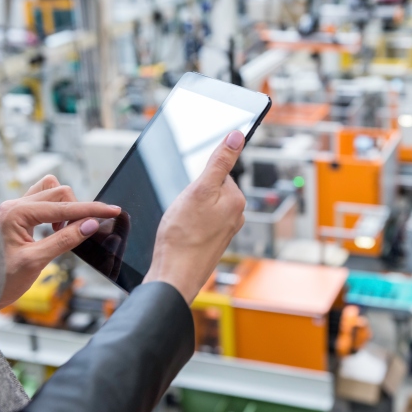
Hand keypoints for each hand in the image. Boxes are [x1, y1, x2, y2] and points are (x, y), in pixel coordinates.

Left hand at [0, 175, 120, 309]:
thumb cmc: (2, 279)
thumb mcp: (36, 262)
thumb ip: (65, 240)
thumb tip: (91, 224)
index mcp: (16, 213)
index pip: (63, 207)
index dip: (91, 209)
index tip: (113, 210)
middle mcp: (14, 205)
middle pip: (59, 192)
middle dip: (78, 210)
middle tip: (83, 232)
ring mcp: (15, 208)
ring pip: (52, 191)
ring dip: (66, 207)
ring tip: (65, 231)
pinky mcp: (18, 215)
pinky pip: (44, 200)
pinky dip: (57, 211)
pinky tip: (57, 229)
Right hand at [144, 131, 246, 303]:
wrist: (174, 276)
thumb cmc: (182, 236)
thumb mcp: (199, 190)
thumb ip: (220, 162)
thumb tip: (237, 136)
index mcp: (237, 200)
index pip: (217, 172)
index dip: (198, 180)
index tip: (190, 195)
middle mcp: (236, 215)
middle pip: (210, 189)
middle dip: (193, 195)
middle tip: (183, 211)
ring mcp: (226, 230)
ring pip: (203, 206)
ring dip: (189, 210)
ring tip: (181, 225)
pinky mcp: (214, 242)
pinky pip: (199, 222)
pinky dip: (188, 225)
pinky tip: (181, 234)